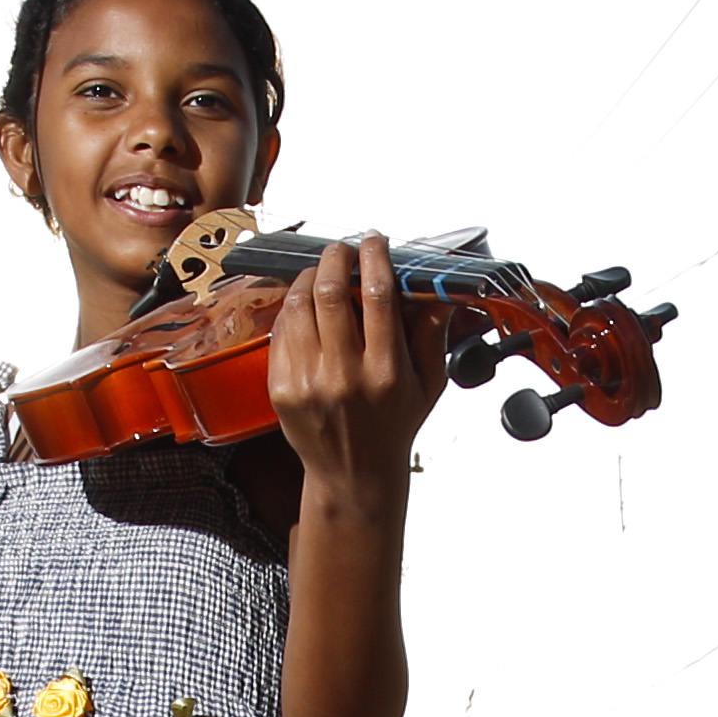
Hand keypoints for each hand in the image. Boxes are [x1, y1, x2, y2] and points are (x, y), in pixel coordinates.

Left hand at [264, 233, 441, 517]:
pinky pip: (282, 332)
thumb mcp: (428, 384)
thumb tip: (435, 291)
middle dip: (335, 258)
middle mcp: (344, 377)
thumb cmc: (393, 427)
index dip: (373, 257)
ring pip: (299, 306)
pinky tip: (306, 306)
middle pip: (329, 292)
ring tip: (322, 273)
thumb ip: (431, 334)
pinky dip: (293, 309)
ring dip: (310, 278)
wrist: (354, 474)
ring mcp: (308, 383)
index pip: (376, 294)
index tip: (374, 242)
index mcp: (385, 372)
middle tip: (342, 249)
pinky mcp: (281, 389)